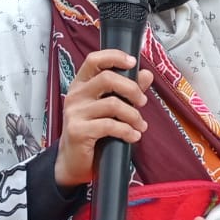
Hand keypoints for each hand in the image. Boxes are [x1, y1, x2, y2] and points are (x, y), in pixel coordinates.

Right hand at [53, 49, 156, 188]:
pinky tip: (133, 136)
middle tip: (143, 101)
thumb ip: (127, 90)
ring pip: (112, 104)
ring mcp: (75, 113)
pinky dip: (127, 131)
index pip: (94, 60)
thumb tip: (146, 74)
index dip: (114, 57)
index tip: (133, 62)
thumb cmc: (92, 132)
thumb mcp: (109, 108)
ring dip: (133, 115)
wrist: (73, 162)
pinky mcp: (78, 131)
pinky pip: (110, 126)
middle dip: (132, 89)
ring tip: (140, 125)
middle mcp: (76, 95)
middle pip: (107, 78)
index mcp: (81, 85)